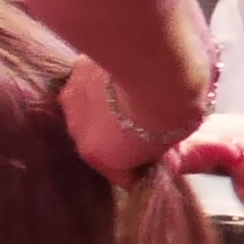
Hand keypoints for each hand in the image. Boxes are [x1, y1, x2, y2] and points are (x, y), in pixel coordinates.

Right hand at [57, 54, 189, 182]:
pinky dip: (103, 81)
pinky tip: (123, 72)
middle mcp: (77, 132)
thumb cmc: (170, 114)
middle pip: (100, 138)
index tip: (163, 152)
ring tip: (132, 93)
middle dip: (119, 133)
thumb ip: (156, 151)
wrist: (155, 69)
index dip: (145, 164)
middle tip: (147, 120)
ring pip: (91, 108)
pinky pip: (91, 81)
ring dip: (107, 106)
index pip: (123, 174)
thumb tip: (162, 150)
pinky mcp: (75, 69)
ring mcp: (73, 99)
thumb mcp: (170, 144)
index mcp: (100, 158)